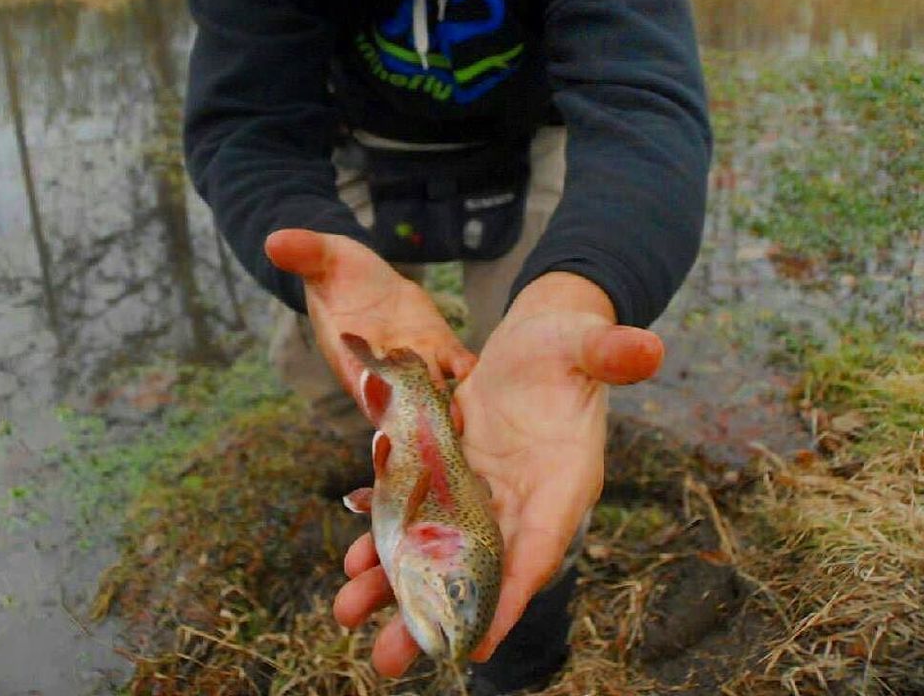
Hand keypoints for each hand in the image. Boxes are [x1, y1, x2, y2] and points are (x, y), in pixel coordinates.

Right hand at [264, 228, 476, 404]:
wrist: (360, 274)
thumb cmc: (334, 270)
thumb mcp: (321, 256)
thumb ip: (303, 252)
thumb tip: (273, 240)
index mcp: (348, 351)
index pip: (358, 377)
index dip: (369, 391)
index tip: (382, 402)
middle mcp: (381, 366)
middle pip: (397, 398)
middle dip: (412, 417)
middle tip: (430, 433)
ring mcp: (413, 360)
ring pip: (431, 391)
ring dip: (446, 407)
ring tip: (462, 420)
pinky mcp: (438, 347)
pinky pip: (456, 366)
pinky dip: (467, 373)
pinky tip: (480, 375)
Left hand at [334, 272, 662, 675]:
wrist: (538, 338)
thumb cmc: (567, 341)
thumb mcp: (584, 340)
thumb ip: (609, 352)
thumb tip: (652, 347)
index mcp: (563, 479)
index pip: (539, 546)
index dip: (511, 594)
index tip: (475, 642)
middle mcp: (523, 498)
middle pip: (480, 565)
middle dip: (435, 609)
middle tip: (390, 659)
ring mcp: (485, 490)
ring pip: (439, 546)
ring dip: (395, 581)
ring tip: (346, 612)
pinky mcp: (454, 471)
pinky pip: (419, 511)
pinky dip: (387, 535)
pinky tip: (353, 560)